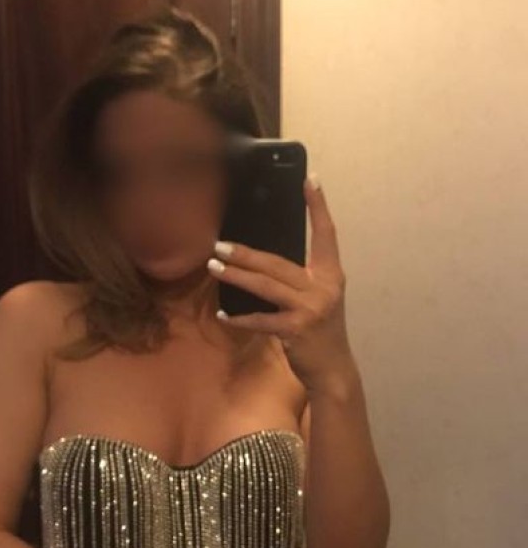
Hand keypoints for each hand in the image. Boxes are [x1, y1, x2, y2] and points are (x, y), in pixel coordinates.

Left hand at [207, 173, 352, 391]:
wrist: (333, 369)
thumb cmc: (321, 329)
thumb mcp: (319, 298)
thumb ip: (300, 278)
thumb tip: (263, 259)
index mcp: (330, 274)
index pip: (326, 233)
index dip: (318, 206)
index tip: (309, 178)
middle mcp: (323, 287)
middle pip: (278, 263)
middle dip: (246, 253)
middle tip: (219, 244)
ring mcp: (309, 308)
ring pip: (266, 286)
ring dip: (236, 276)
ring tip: (214, 267)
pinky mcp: (295, 329)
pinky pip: (261, 320)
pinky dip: (241, 319)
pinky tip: (224, 316)